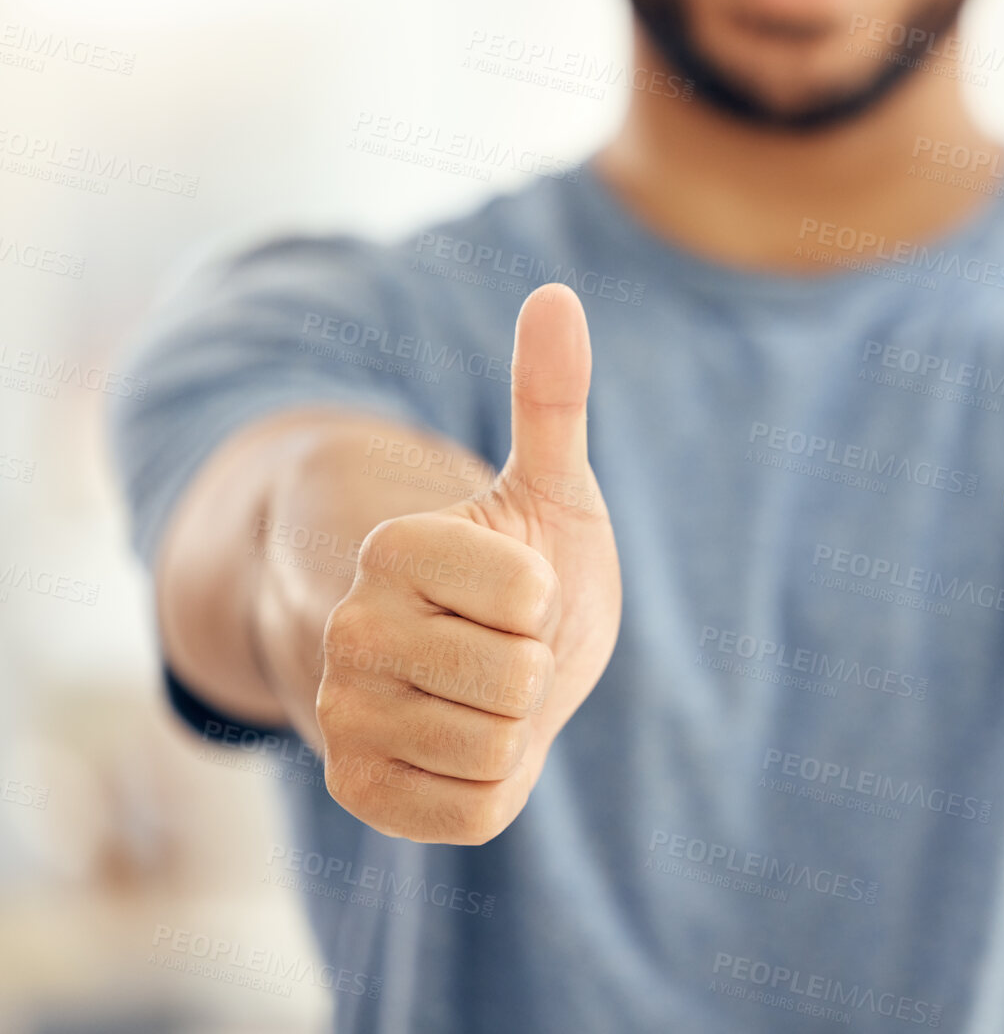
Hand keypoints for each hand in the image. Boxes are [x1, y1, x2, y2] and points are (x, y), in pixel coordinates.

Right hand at [315, 284, 620, 843]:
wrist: (480, 663)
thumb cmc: (527, 568)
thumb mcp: (552, 486)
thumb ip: (552, 399)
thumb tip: (557, 297)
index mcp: (392, 545)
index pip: (527, 593)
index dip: (547, 598)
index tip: (519, 587)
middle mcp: (346, 625)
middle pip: (516, 679)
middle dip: (537, 669)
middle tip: (507, 648)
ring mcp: (341, 711)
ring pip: (496, 748)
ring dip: (517, 730)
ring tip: (486, 696)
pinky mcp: (356, 789)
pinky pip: (473, 811)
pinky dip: (495, 787)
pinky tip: (465, 748)